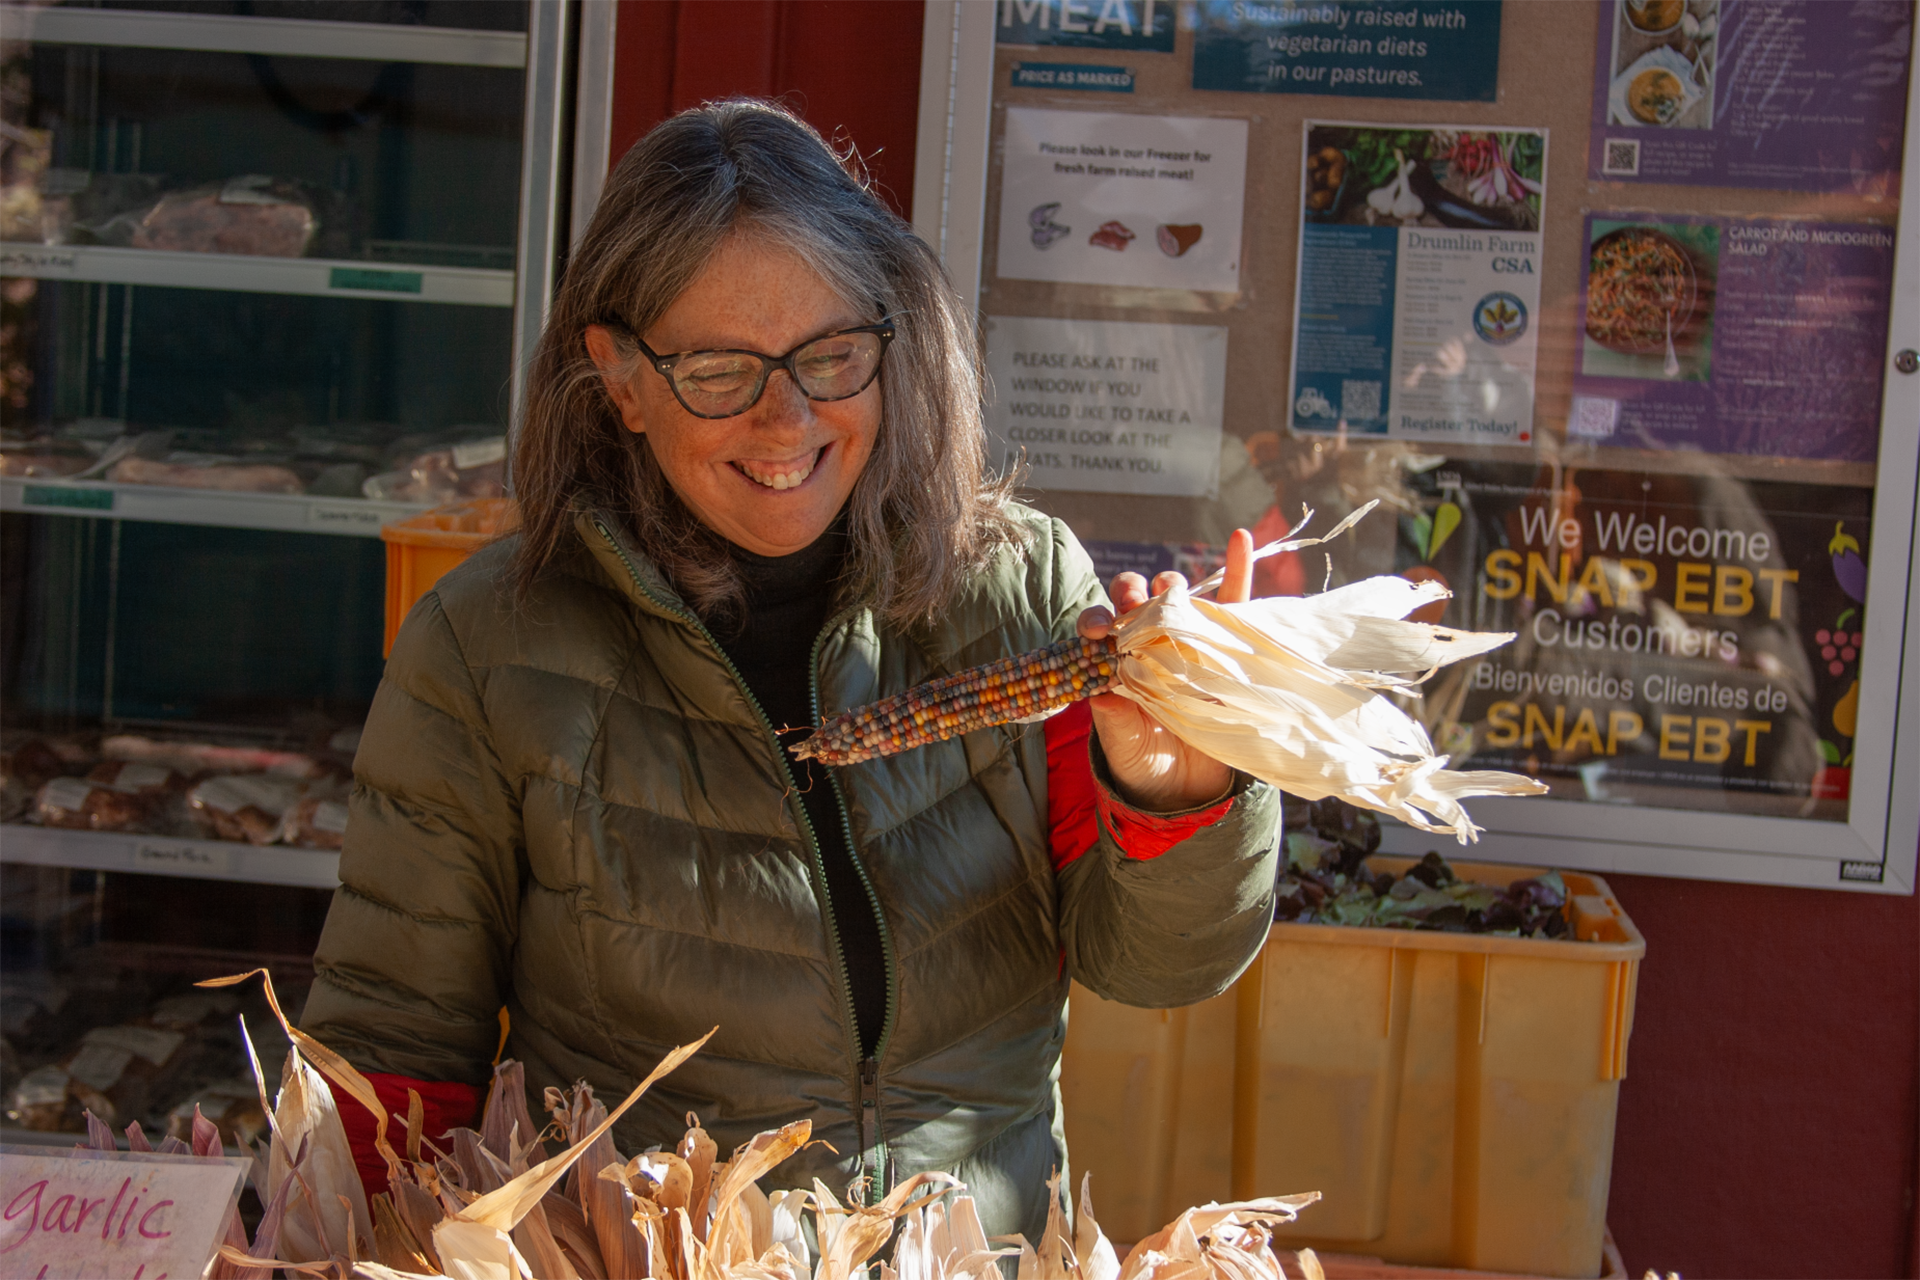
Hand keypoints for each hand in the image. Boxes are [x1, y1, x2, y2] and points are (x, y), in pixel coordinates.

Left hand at [1075, 528, 1254, 811]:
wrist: (1189, 789)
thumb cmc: (1145, 763)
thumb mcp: (1124, 746)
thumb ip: (1114, 720)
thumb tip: (1102, 692)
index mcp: (1115, 662)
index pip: (1102, 627)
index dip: (1097, 619)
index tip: (1098, 630)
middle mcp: (1149, 645)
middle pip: (1137, 602)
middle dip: (1132, 593)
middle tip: (1134, 602)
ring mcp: (1187, 643)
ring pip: (1178, 598)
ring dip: (1171, 585)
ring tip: (1170, 588)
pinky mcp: (1225, 649)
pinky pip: (1233, 604)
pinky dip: (1238, 570)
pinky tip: (1240, 539)